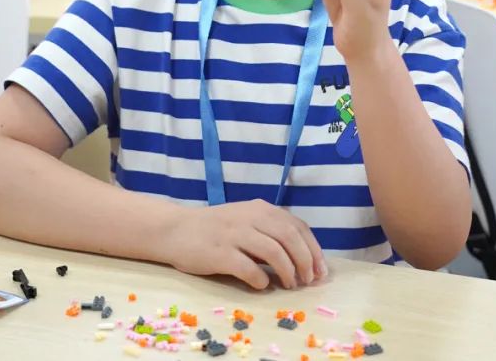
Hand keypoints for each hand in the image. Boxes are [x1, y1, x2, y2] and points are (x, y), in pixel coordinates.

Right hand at [159, 199, 326, 289]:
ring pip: (274, 252)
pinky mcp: (219, 253)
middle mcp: (251, 217)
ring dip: (287, 271)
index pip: (298, 226)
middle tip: (308, 280)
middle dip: (305, 261)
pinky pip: (248, 268)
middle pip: (290, 238)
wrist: (175, 230)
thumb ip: (271, 231)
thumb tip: (301, 257)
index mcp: (261, 209)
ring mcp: (234, 234)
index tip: (320, 269)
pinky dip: (260, 279)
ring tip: (290, 284)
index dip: (313, 249)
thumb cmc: (216, 229)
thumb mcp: (247, 220)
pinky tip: (263, 286)